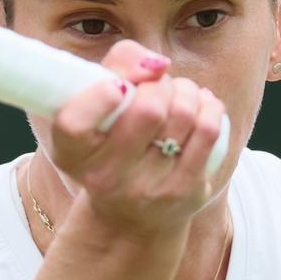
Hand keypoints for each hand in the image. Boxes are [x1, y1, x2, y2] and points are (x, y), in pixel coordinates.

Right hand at [45, 40, 226, 235]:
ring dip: (186, 91)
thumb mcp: (97, 108)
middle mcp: (105, 178)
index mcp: (72, 154)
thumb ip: (116, 67)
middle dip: (160, 84)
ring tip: (180, 93)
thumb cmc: (112, 143)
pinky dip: (209, 106)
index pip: (74, 124)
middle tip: (158, 86)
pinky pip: (208, 131)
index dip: (97, 97)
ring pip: (183, 114)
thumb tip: (157, 64)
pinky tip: (202, 105)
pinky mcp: (184, 192)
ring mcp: (147, 189)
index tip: (117, 87)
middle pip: (148, 109)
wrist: (131, 215)